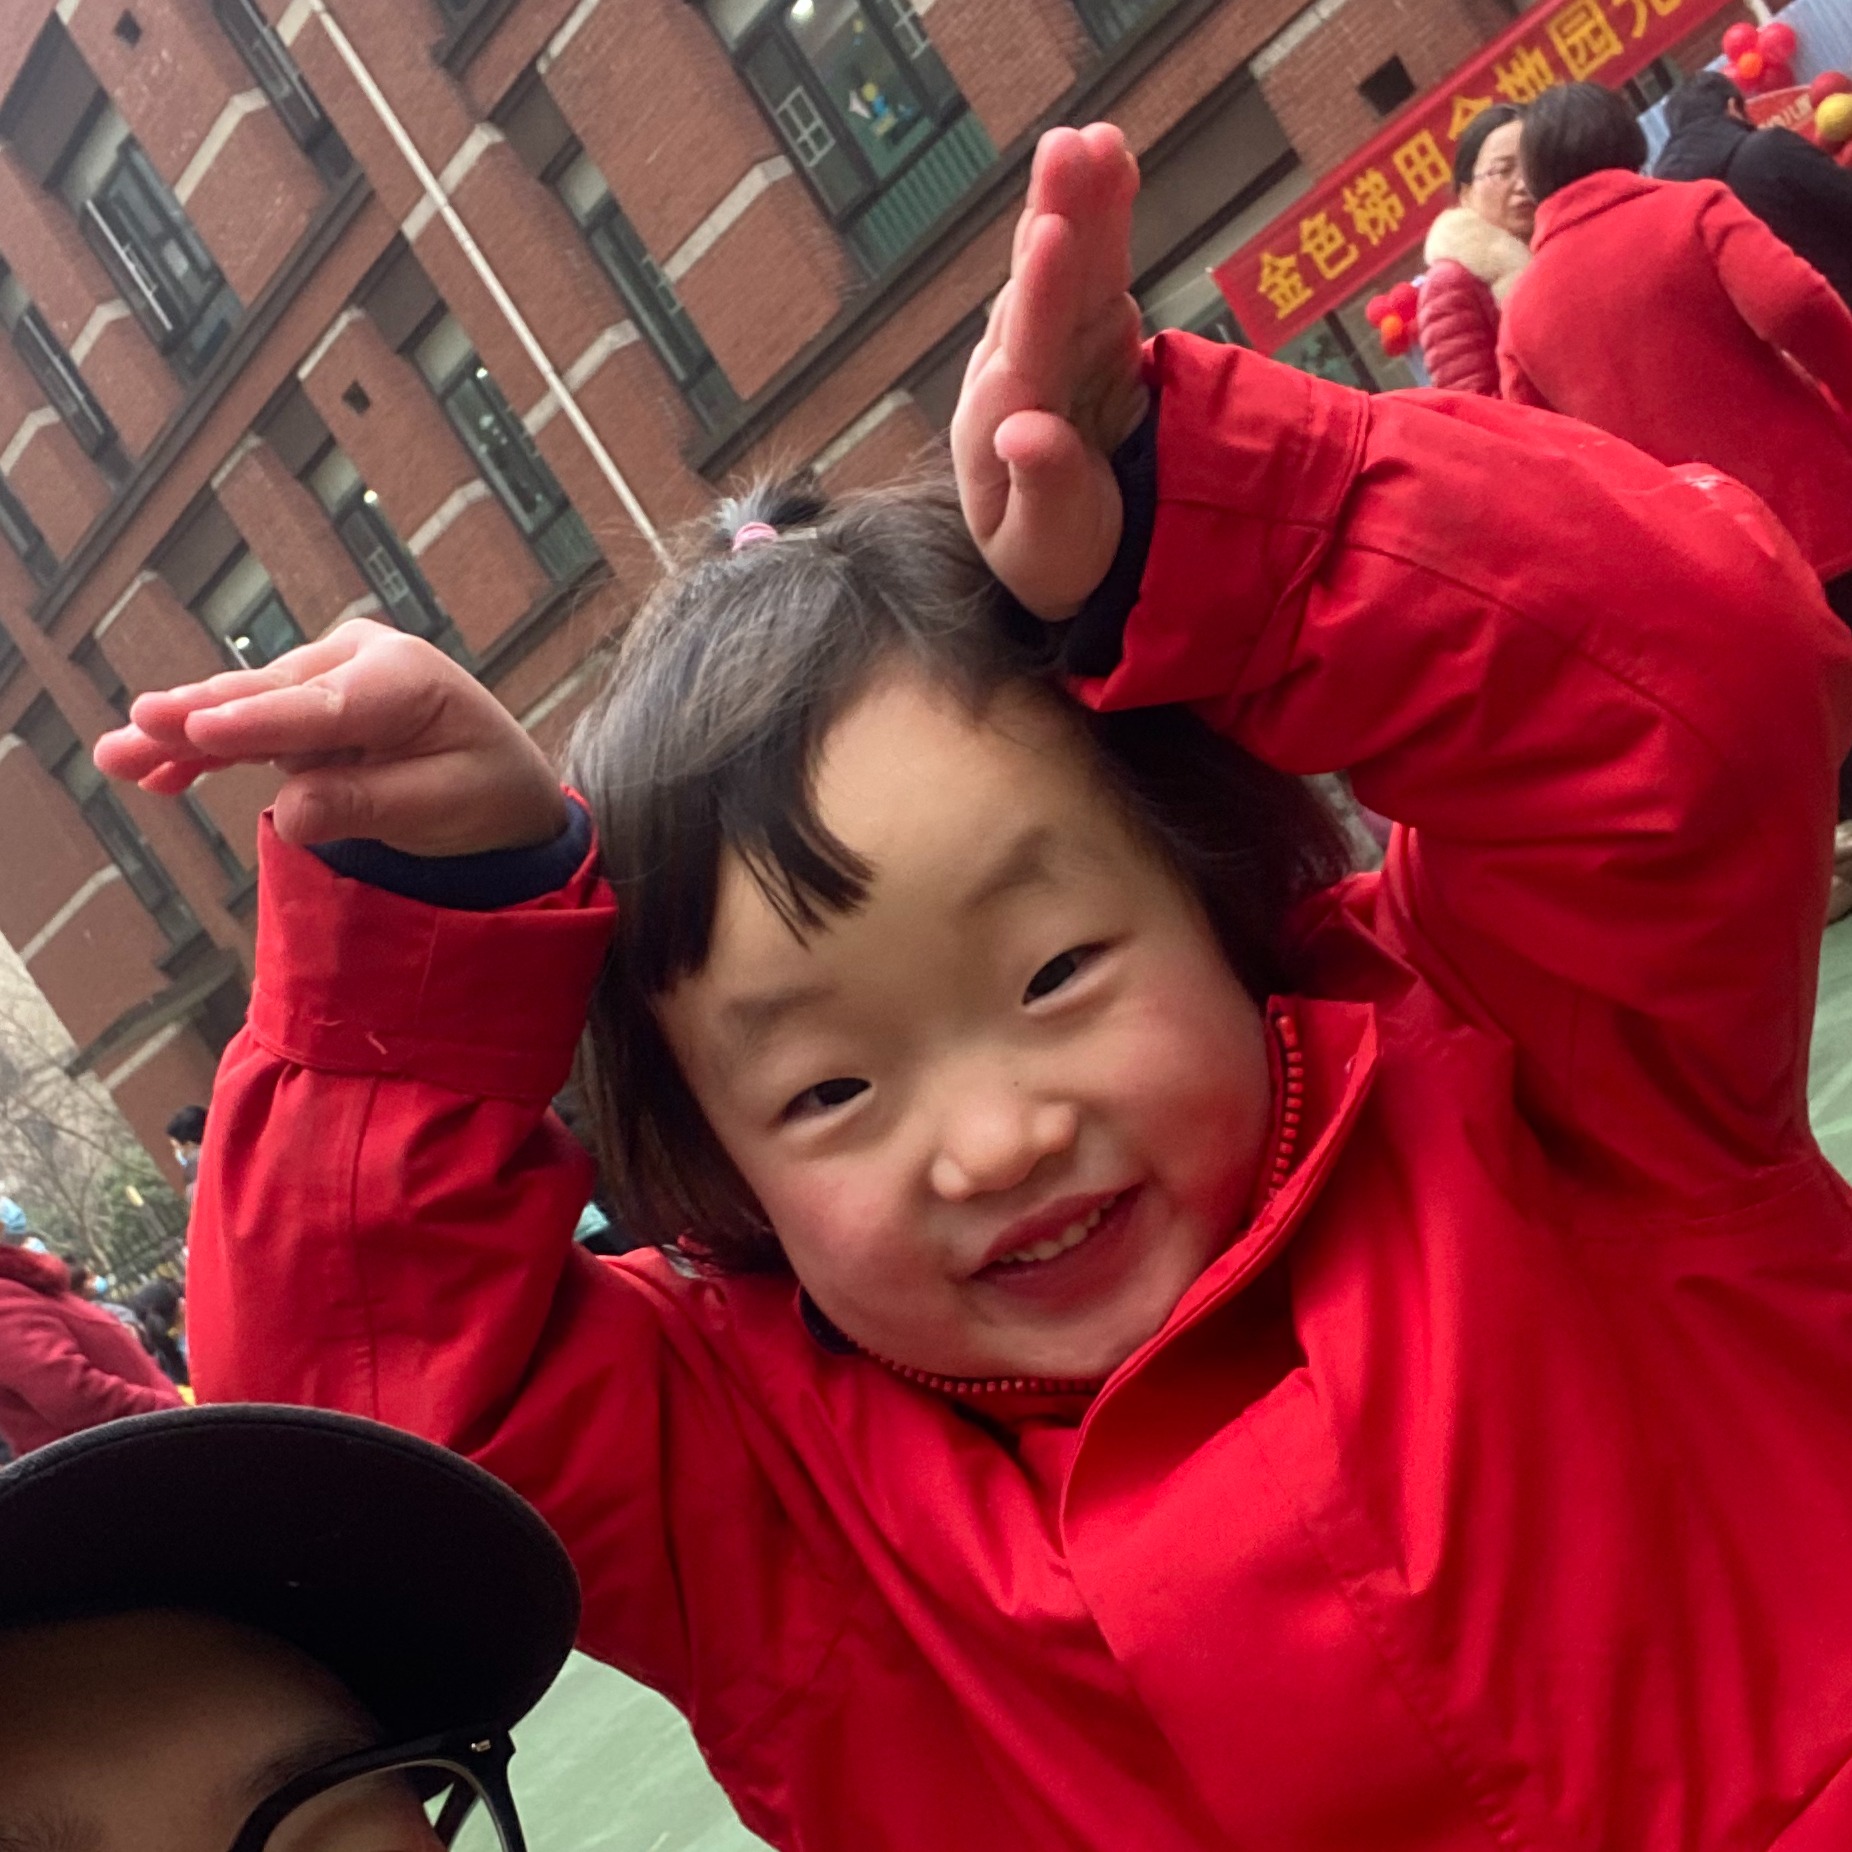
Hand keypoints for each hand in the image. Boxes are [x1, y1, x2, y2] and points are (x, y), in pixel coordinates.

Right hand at [92, 620, 567, 856]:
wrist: (502, 783)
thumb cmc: (486, 791)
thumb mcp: (445, 805)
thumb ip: (370, 804)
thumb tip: (292, 813)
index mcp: (406, 677)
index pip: (325, 706)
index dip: (260, 721)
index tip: (198, 729)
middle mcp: (357, 661)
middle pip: (269, 698)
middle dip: (198, 718)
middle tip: (135, 728)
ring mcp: (324, 677)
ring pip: (244, 710)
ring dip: (180, 734)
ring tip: (117, 755)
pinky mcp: (302, 704)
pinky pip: (247, 729)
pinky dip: (201, 752)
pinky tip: (152, 776)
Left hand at [952, 123, 1146, 619]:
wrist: (1083, 559)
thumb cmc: (1058, 559)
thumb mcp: (1049, 547)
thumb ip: (1043, 488)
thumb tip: (1023, 433)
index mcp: (997, 426)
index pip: (1023, 353)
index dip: (1038, 295)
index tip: (1052, 235)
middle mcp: (1019, 374)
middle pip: (1039, 291)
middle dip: (1056, 216)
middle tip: (1068, 147)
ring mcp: (1056, 349)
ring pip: (1069, 270)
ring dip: (1082, 202)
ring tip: (1093, 139)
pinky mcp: (1092, 339)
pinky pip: (1101, 272)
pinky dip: (1108, 219)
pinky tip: (1114, 165)